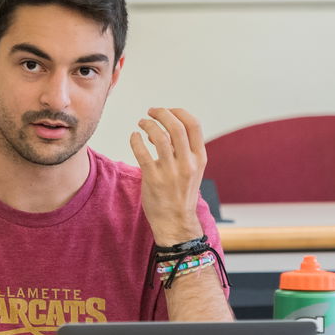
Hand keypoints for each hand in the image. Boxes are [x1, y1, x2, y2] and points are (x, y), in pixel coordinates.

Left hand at [129, 107, 206, 246]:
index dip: (179, 112)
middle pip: (176, 127)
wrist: (176, 222)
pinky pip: (142, 153)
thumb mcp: (191, 169)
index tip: (167, 111)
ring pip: (159, 137)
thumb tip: (163, 127)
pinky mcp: (154, 179)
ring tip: (141, 123)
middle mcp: (188, 163)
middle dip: (162, 113)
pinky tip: (134, 137)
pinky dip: (136, 140)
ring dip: (148, 125)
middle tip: (151, 112)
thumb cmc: (181, 193)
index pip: (194, 125)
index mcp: (199, 158)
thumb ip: (181, 149)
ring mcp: (171, 172)